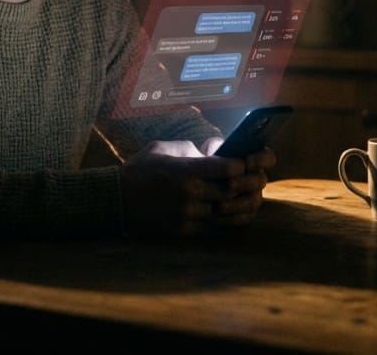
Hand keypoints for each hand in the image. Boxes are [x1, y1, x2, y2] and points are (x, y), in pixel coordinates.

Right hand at [118, 141, 274, 235]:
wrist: (115, 200)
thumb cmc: (140, 169)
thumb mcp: (163, 148)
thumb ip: (191, 149)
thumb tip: (216, 152)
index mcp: (186, 170)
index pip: (227, 167)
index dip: (244, 163)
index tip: (248, 160)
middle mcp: (190, 194)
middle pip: (232, 190)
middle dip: (252, 182)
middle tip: (261, 177)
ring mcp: (188, 214)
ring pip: (228, 212)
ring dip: (247, 204)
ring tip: (257, 196)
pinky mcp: (184, 229)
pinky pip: (216, 227)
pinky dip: (233, 220)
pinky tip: (243, 214)